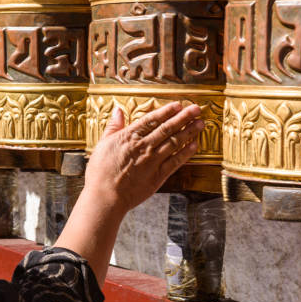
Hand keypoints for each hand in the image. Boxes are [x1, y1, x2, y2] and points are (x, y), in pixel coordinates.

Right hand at [83, 101, 203, 216]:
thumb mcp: (102, 144)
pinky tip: (194, 145)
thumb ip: (113, 126)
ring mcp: (153, 161)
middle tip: (196, 109)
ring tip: (200, 123)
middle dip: (184, 117)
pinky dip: (186, 153)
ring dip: (189, 132)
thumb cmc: (101, 172)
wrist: (105, 196)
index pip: (152, 119)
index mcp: (130, 137)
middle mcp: (145, 146)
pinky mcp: (158, 176)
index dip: (167, 111)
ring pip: (175, 142)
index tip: (178, 105)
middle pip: (168, 128)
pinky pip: (176, 162)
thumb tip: (118, 110)